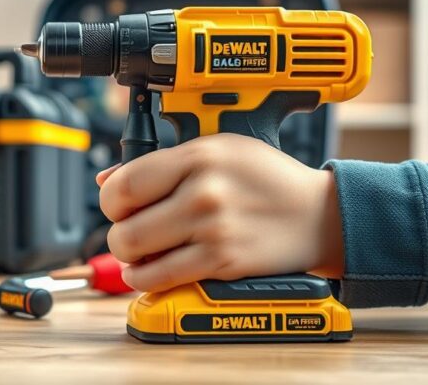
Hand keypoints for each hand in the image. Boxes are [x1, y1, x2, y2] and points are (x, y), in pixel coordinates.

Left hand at [97, 134, 343, 293]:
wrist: (320, 215)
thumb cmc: (266, 179)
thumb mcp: (217, 149)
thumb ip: (161, 162)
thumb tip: (107, 178)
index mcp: (199, 156)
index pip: (125, 183)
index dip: (110, 200)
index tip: (117, 205)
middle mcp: (204, 192)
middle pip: (125, 225)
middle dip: (118, 233)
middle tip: (130, 231)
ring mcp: (213, 230)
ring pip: (136, 254)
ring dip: (130, 258)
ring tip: (139, 252)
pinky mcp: (223, 262)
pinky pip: (162, 278)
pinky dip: (146, 279)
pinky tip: (150, 270)